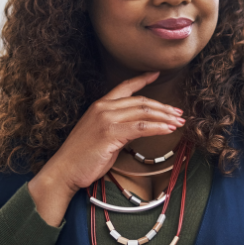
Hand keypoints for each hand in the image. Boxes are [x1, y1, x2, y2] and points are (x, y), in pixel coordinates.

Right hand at [28, 71, 184, 225]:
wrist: (64, 170)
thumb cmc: (81, 157)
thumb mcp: (101, 135)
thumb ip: (117, 126)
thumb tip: (138, 128)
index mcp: (99, 105)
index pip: (124, 87)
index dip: (142, 79)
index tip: (157, 74)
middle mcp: (103, 108)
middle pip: (141, 102)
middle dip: (163, 107)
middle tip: (179, 113)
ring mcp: (106, 119)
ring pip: (143, 113)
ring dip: (165, 117)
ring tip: (178, 122)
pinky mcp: (110, 133)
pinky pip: (141, 128)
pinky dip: (158, 128)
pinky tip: (168, 130)